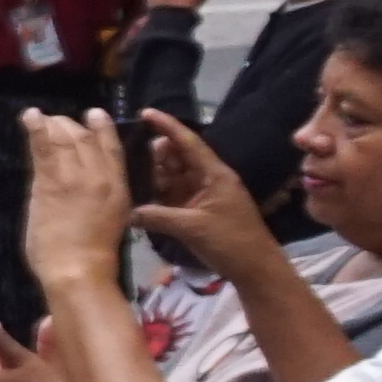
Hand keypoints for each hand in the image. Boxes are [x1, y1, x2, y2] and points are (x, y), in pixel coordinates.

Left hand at [23, 112, 134, 278]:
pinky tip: (29, 117)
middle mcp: (100, 176)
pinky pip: (43, 150)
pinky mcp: (50, 184)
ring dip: (51, 124)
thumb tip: (86, 186)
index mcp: (119, 187)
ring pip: (65, 140)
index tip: (95, 114)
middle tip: (56, 121)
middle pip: (86, 139)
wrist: (79, 268)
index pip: (113, 148)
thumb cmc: (93, 253)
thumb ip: (101, 196)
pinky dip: (35, 130)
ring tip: (38, 116)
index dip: (104, 128)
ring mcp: (74, 178)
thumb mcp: (111, 218)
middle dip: (70, 125)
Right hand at [128, 109, 273, 274]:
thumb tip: (126, 210)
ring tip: (127, 174)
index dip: (168, 126)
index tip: (146, 112)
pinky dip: (155, 196)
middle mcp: (206, 180)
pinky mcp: (195, 212)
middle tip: (129, 155)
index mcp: (214, 174)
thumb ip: (157, 216)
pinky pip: (171, 197)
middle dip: (155, 154)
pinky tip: (136, 196)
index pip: (188, 143)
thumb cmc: (231, 241)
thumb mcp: (192, 227)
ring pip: (171, 178)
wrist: (254, 268)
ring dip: (153, 176)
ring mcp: (200, 196)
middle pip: (177, 158)